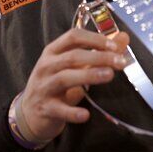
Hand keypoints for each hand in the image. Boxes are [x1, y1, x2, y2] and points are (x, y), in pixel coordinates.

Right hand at [16, 28, 129, 143]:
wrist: (29, 113)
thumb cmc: (54, 85)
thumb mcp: (73, 66)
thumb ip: (98, 52)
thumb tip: (124, 37)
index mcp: (53, 51)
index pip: (73, 37)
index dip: (94, 39)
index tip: (114, 45)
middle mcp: (46, 66)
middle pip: (72, 57)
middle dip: (98, 57)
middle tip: (120, 62)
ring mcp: (44, 87)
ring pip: (65, 78)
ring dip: (88, 75)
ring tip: (109, 75)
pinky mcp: (45, 108)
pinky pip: (59, 109)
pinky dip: (72, 112)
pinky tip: (86, 115)